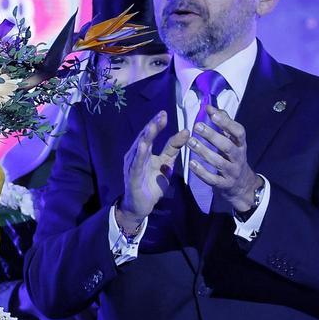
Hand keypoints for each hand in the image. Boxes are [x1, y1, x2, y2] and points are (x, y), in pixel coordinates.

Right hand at [118, 110, 188, 230]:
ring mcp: (132, 166)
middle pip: (144, 138)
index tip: (164, 113)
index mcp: (144, 152)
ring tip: (152, 126)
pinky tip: (143, 147)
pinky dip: (139, 156)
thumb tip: (186, 132)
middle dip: (152, 126)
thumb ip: (173, 149)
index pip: (150, 135)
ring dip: (146, 138)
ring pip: (139, 149)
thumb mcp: (166, 164)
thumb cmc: (152, 184)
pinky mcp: (132, 177)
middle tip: (161, 115)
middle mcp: (135, 156)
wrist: (141, 205)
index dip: (156, 124)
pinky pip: (136, 165)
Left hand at [187, 106, 261, 213]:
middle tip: (197, 126)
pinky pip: (213, 179)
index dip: (227, 123)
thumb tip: (209, 107)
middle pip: (227, 146)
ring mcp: (232, 172)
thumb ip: (223, 123)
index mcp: (241, 145)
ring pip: (219, 162)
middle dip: (212, 136)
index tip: (212, 114)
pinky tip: (191, 163)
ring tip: (190, 142)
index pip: (238, 132)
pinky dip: (202, 172)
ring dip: (204, 152)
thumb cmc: (232, 157)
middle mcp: (238, 158)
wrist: (241, 186)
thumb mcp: (232, 141)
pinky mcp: (224, 185)